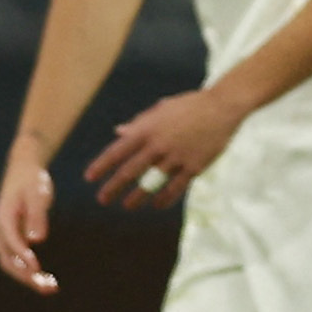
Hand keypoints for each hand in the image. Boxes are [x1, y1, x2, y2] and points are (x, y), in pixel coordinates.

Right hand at [0, 143, 57, 293]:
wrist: (24, 170)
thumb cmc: (32, 181)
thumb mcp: (38, 195)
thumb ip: (37, 216)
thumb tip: (37, 240)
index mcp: (3, 219)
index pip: (11, 242)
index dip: (23, 257)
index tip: (37, 269)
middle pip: (8, 261)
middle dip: (27, 276)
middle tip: (49, 288)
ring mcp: (3, 237)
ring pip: (12, 264)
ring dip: (29, 278)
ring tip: (51, 288)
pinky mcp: (11, 239)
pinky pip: (18, 261)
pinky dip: (30, 271)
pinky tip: (47, 279)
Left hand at [85, 86, 245, 206]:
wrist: (222, 106)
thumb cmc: (190, 105)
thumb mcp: (161, 109)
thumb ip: (139, 122)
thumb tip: (118, 132)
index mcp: (147, 128)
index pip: (117, 151)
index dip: (102, 165)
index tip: (89, 178)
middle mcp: (158, 144)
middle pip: (130, 171)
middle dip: (113, 187)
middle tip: (102, 199)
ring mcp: (176, 157)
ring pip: (151, 183)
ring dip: (137, 197)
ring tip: (128, 206)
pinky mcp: (194, 166)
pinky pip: (176, 188)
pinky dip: (165, 198)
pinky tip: (157, 205)